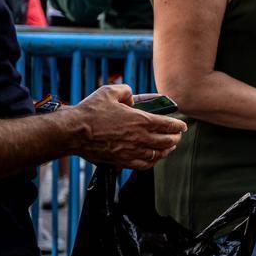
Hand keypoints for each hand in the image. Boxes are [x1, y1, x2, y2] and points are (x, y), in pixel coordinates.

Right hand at [69, 85, 186, 169]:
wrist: (72, 132)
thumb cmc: (90, 111)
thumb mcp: (110, 92)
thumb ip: (126, 91)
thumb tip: (132, 96)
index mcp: (140, 120)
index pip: (168, 125)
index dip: (178, 126)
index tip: (183, 126)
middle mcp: (139, 138)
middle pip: (166, 141)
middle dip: (175, 138)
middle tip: (177, 136)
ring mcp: (131, 151)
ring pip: (157, 154)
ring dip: (166, 150)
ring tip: (169, 147)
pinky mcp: (121, 161)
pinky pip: (143, 165)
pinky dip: (152, 162)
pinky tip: (153, 158)